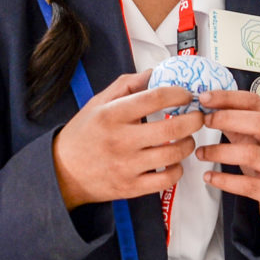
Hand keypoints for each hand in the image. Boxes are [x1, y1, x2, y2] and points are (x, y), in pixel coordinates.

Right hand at [51, 71, 204, 208]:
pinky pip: (167, 179)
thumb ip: (126, 85)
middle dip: (194, 119)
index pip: (155, 98)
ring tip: (186, 138)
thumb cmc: (82, 135)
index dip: (178, 94)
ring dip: (188, 144)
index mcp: (111, 115)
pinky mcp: (131, 186)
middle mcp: (120, 140)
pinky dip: (177, 169)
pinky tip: (173, 162)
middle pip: (172, 128)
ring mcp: (127, 165)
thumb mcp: (97, 103)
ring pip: (174, 154)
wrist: (62, 171)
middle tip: (197, 116)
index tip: (186, 95)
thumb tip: (154, 73)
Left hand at [197, 89, 259, 232]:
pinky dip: (225, 181)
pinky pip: (248, 185)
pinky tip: (208, 177)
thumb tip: (204, 103)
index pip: (255, 102)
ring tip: (200, 153)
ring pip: (252, 154)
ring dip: (220, 152)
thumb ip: (232, 119)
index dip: (228, 97)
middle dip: (228, 118)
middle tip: (204, 121)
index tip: (203, 97)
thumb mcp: (253, 134)